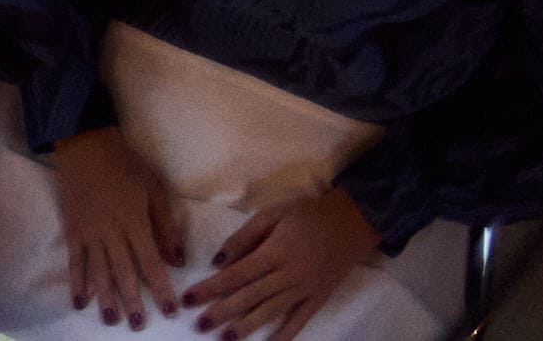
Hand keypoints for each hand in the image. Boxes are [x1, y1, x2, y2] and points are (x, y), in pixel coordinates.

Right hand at [50, 129, 188, 324]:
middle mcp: (110, 231)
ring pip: (98, 270)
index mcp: (134, 221)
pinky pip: (75, 260)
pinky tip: (80, 300)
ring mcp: (88, 232)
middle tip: (137, 324)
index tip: (171, 309)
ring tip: (111, 319)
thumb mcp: (154, 190)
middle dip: (132, 300)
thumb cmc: (125, 165)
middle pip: (123, 272)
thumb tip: (178, 260)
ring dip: (105, 297)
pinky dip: (77, 281)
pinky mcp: (72, 229)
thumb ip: (166, 226)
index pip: (150, 262)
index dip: (161, 288)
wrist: (84, 144)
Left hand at [184, 188, 375, 340]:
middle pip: (249, 296)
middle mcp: (289, 274)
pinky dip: (284, 334)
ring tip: (225, 338)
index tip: (189, 298)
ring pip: (270, 311)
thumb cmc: (308, 213)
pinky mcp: (319, 298)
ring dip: (246, 326)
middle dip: (221, 311)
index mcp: (275, 251)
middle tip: (199, 325)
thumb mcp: (272, 214)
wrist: (354, 221)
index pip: (236, 274)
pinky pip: (299, 320)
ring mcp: (306, 289)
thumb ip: (244, 237)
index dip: (210, 288)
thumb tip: (218, 262)